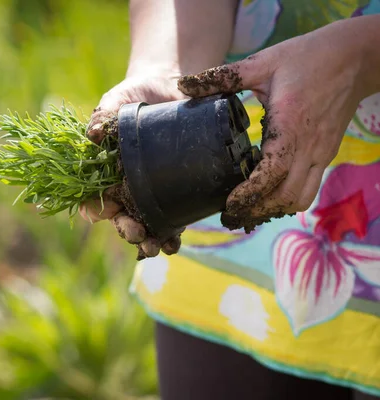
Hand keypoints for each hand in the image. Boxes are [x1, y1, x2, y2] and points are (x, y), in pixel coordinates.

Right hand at [80, 74, 187, 258]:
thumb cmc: (134, 97)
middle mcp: (123, 187)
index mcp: (102, 171)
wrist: (168, 88)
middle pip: (119, 218)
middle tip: (138, 234)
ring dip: (150, 240)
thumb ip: (104, 114)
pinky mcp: (174, 192)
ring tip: (159, 247)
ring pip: (145, 224)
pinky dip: (172, 233)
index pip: (91, 198)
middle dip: (127, 230)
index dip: (94, 210)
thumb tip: (93, 134)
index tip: (106, 212)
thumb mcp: (117, 100)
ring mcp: (149, 193)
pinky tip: (176, 241)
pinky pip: (172, 218)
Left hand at [176, 17, 375, 232]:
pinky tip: (269, 198)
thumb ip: (222, 78)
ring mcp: (322, 153)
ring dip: (273, 210)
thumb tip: (183, 85)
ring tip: (247, 213)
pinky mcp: (327, 153)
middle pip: (286, 196)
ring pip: (300, 198)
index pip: (272, 173)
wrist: (355, 57)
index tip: (227, 204)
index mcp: (290, 125)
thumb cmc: (307, 57)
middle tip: (229, 216)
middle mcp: (310, 145)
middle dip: (256, 211)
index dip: (249, 194)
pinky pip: (310, 188)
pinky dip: (288, 200)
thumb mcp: (262, 63)